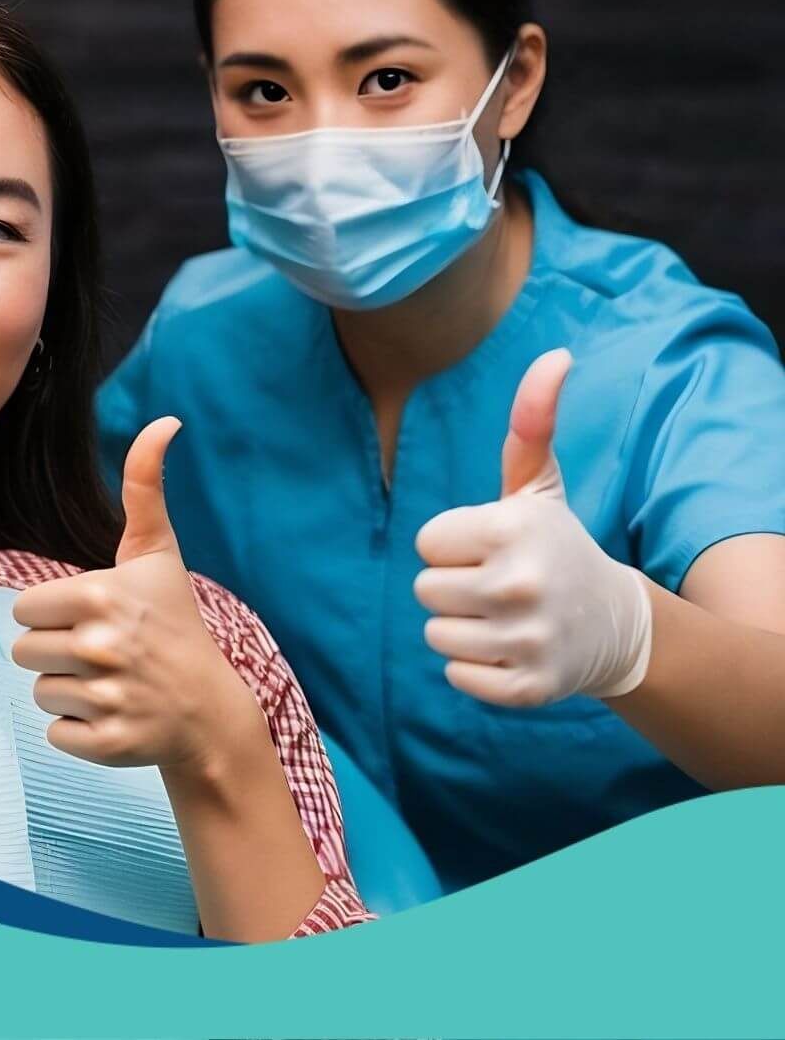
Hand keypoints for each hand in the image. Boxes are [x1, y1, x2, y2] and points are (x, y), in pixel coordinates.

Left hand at [10, 418, 260, 774]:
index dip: (52, 614)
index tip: (92, 618)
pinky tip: (114, 715)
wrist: (209, 708)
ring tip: (109, 683)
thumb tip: (166, 420)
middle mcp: (102, 647)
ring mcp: (107, 698)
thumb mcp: (157, 553)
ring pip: (38, 693)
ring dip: (67, 691)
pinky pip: (54, 734)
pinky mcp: (108, 744)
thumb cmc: (174, 622)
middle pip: (23, 651)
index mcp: (101, 596)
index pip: (23, 608)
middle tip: (101, 653)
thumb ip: (145, 486)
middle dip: (55, 652)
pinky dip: (79, 731)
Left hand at [415, 349, 653, 704]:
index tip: (490, 548)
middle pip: (425, 589)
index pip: (425, 543)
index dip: (452, 546)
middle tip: (498, 584)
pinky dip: (476, 669)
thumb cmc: (558, 546)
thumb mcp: (541, 486)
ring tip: (504, 617)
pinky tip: (512, 649)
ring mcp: (525, 638)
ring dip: (462, 628)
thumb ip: (530, 424)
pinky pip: (456, 677)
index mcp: (509, 528)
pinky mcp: (526, 686)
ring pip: (435, 635)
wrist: (616, 624)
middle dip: (454, 586)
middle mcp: (518, 583)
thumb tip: (555, 355)